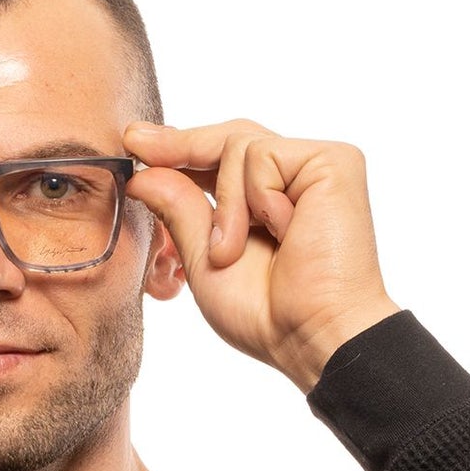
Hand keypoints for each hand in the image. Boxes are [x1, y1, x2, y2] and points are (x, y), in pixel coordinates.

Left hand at [123, 120, 401, 391]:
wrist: (311, 333)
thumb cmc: (266, 313)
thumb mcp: (204, 260)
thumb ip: (180, 212)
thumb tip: (143, 175)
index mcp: (269, 200)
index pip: (221, 158)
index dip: (179, 147)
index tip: (134, 143)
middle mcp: (296, 178)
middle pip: (230, 137)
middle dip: (182, 147)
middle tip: (135, 144)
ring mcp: (316, 167)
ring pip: (239, 146)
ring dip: (225, 205)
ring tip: (232, 251)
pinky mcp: (335, 161)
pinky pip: (264, 154)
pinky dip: (254, 197)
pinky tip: (279, 232)